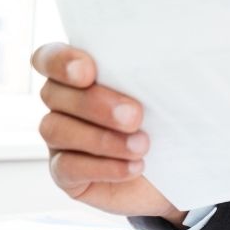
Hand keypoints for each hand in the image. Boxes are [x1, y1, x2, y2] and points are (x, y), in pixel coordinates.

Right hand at [31, 42, 185, 225]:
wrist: (180, 165)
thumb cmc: (169, 116)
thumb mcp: (165, 90)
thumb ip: (152, 72)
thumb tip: (168, 56)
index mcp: (78, 73)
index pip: (49, 58)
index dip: (60, 62)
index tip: (88, 72)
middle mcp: (61, 103)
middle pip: (54, 94)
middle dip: (96, 104)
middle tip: (135, 116)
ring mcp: (59, 139)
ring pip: (56, 129)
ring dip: (101, 139)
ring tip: (141, 145)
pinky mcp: (65, 173)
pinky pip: (67, 167)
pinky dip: (103, 167)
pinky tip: (133, 166)